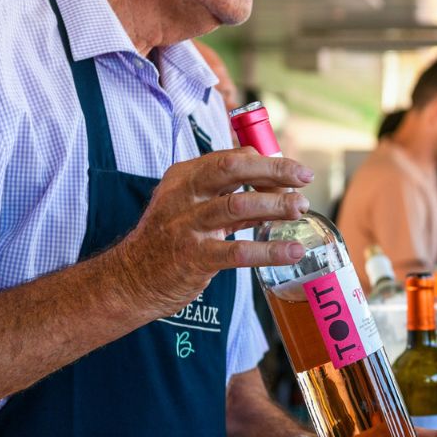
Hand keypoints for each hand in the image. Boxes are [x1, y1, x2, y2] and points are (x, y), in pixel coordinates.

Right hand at [108, 147, 313, 317]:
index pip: (232, 157)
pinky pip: (237, 251)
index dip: (267, 164)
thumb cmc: (170, 239)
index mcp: (185, 176)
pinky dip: (270, 250)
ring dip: (275, 206)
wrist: (131, 279)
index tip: (292, 175)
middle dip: (274, 170)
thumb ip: (231, 196)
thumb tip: (278, 187)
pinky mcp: (193, 258)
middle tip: (305, 178)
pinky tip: (292, 251)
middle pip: (233, 169)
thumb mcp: (193, 207)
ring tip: (301, 209)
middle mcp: (183, 194)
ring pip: (238, 205)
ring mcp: (186, 225)